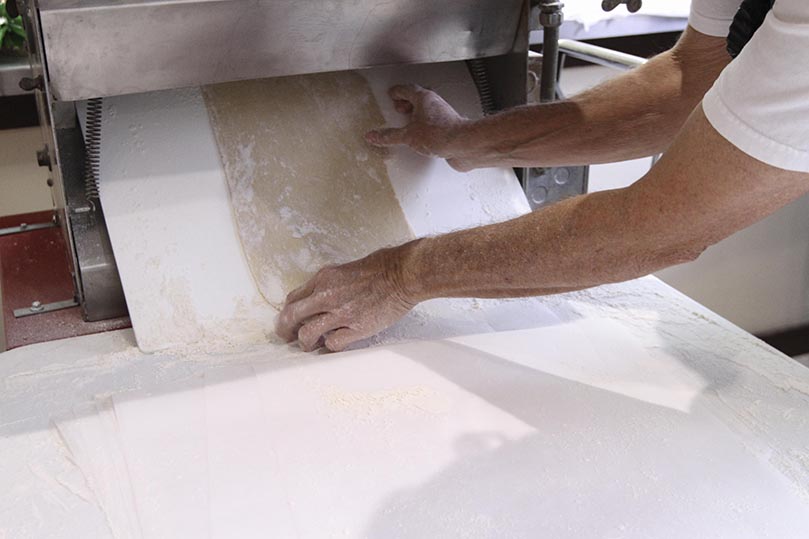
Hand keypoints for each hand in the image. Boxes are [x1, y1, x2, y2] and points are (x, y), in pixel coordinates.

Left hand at [275, 246, 418, 351]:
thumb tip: (320, 298)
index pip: (293, 299)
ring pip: (307, 334)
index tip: (290, 319)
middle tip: (286, 338)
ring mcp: (340, 313)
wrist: (403, 274)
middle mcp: (326, 295)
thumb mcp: (345, 269)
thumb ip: (329, 284)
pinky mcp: (356, 328)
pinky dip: (331, 346)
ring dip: (305, 343)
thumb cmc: (381, 267)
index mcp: (323, 278)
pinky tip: (335, 343)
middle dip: (285, 330)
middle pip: (291, 317)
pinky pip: (333, 344)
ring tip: (309, 346)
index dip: (288, 312)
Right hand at [365, 84, 477, 171]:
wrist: (464, 145)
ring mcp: (443, 117)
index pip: (407, 90)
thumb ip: (390, 136)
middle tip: (397, 107)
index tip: (391, 93)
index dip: (397, 92)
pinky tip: (420, 138)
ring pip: (426, 112)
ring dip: (416, 115)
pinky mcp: (448, 129)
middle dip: (406, 102)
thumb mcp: (408, 136)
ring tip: (407, 123)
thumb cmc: (442, 134)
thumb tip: (375, 135)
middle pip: (418, 98)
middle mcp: (434, 105)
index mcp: (424, 98)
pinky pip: (432, 125)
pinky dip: (423, 128)